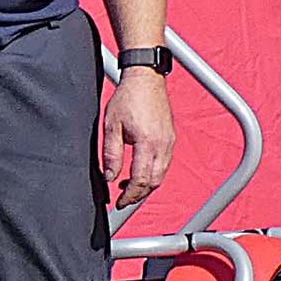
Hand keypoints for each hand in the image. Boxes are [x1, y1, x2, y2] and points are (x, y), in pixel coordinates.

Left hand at [100, 70, 174, 209]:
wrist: (145, 78)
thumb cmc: (128, 97)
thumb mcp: (111, 126)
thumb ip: (111, 154)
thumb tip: (110, 176)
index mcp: (147, 143)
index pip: (140, 180)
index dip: (129, 195)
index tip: (119, 202)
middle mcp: (162, 145)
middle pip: (154, 182)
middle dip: (138, 195)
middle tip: (123, 200)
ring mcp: (169, 142)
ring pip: (161, 175)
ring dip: (146, 185)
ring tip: (128, 187)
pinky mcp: (170, 138)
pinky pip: (164, 164)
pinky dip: (153, 174)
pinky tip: (140, 172)